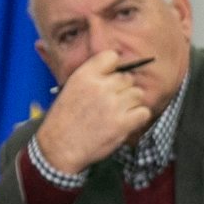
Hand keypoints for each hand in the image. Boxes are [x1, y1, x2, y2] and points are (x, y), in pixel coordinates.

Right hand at [36, 50, 151, 173]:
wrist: (60, 146)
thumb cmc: (65, 118)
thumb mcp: (71, 88)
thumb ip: (93, 77)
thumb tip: (116, 69)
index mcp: (84, 76)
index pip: (111, 56)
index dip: (115, 68)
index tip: (111, 77)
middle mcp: (100, 87)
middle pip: (128, 78)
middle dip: (123, 90)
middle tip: (112, 103)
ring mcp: (113, 104)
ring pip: (138, 94)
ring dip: (131, 104)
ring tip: (117, 114)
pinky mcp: (123, 122)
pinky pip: (144, 112)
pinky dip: (138, 118)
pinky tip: (125, 122)